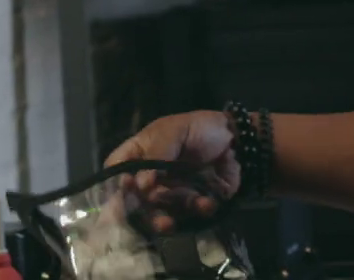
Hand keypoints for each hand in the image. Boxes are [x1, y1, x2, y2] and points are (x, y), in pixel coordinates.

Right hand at [104, 110, 241, 232]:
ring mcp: (170, 191)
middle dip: (137, 210)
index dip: (115, 182)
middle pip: (134, 198)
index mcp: (141, 153)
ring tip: (169, 224)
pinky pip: (187, 214)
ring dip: (161, 220)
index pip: (117, 169)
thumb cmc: (201, 129)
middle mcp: (151, 176)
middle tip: (143, 216)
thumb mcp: (176, 131)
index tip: (124, 189)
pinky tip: (205, 203)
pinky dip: (195, 210)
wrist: (238, 140)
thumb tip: (141, 184)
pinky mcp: (191, 203)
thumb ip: (158, 153)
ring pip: (157, 211)